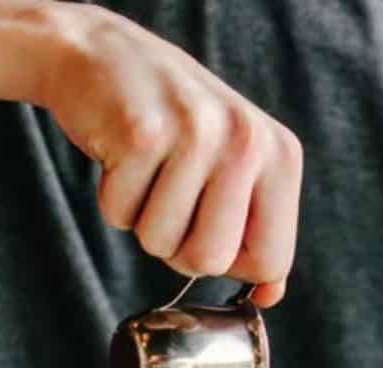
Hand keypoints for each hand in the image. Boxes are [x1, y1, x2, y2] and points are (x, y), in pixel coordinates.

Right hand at [38, 4, 302, 305]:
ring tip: (146, 170)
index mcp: (280, 155)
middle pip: (212, 261)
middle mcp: (247, 140)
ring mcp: (195, 133)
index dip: (229, 261)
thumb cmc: (171, 125)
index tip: (209, 223)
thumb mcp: (233, 169)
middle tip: (169, 196)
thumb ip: (257, 233)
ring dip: (141, 220)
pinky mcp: (142, 134)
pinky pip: (120, 216)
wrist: (102, 56)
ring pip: (161, 244)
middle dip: (178, 248)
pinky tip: (120, 156)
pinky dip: (111, 200)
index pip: (270, 262)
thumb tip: (271, 296)